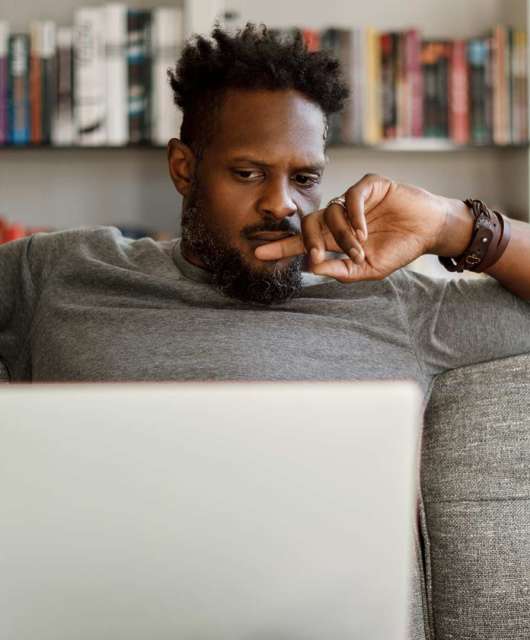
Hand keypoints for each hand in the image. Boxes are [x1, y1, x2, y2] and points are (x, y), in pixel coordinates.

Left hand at [254, 174, 450, 282]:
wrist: (428, 231)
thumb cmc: (399, 249)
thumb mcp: (369, 268)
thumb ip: (342, 271)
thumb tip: (311, 268)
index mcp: (335, 238)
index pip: (303, 241)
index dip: (281, 246)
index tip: (258, 252)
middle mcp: (339, 217)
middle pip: (309, 223)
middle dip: (308, 241)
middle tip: (315, 255)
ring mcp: (352, 201)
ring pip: (330, 213)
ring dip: (343, 235)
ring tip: (360, 248)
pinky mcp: (368, 186)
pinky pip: (350, 197)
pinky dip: (354, 215)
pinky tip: (364, 230)